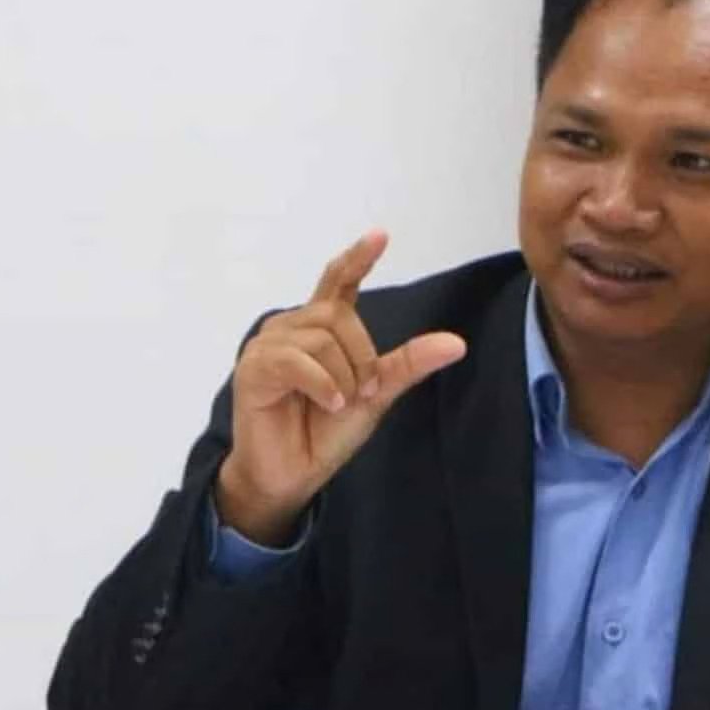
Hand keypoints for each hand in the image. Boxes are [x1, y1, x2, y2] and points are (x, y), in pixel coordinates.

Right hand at [215, 230, 466, 543]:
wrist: (293, 474)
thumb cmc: (326, 432)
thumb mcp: (376, 393)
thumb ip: (407, 364)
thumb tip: (457, 343)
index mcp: (319, 328)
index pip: (338, 281)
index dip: (358, 257)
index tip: (381, 235)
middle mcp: (291, 327)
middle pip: (338, 316)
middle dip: (362, 356)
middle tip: (363, 392)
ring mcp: (267, 345)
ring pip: (320, 339)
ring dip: (342, 377)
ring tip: (340, 404)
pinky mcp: (253, 369)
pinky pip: (296, 361)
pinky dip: (322, 384)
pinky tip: (331, 404)